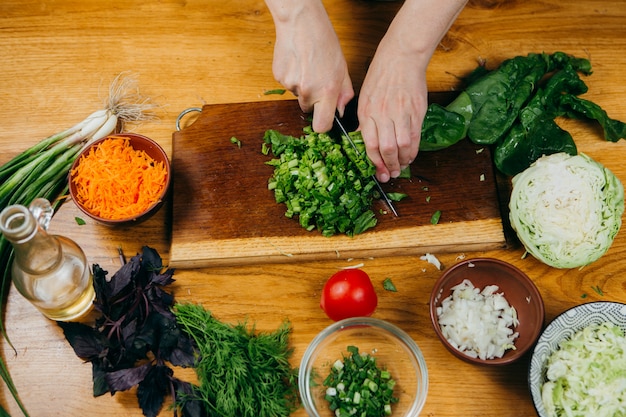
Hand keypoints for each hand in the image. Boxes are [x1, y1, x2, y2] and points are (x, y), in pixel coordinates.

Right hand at [266, 0, 353, 131]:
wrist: (301, 22)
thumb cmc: (324, 41)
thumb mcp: (342, 68)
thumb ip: (344, 93)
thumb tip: (340, 111)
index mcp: (327, 91)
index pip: (322, 126)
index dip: (323, 124)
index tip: (324, 118)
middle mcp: (308, 92)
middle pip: (308, 110)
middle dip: (313, 101)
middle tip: (317, 80)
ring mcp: (292, 85)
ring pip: (298, 95)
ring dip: (303, 86)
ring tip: (307, 66)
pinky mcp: (279, 78)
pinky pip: (287, 85)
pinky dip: (293, 77)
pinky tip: (298, 62)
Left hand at [356, 0, 466, 181]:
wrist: (401, 57)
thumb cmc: (381, 75)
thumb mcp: (365, 97)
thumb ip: (365, 119)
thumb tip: (365, 140)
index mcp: (367, 111)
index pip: (370, 144)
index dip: (374, 162)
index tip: (377, 172)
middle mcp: (383, 114)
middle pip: (386, 148)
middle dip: (388, 166)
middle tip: (390, 174)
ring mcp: (401, 113)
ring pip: (402, 145)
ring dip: (402, 161)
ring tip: (401, 167)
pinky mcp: (416, 111)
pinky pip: (415, 136)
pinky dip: (413, 150)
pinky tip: (410, 156)